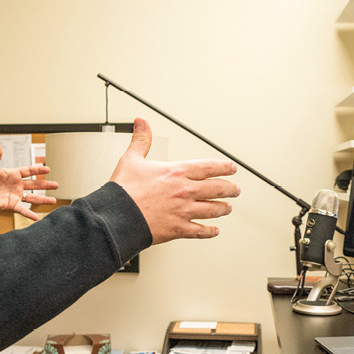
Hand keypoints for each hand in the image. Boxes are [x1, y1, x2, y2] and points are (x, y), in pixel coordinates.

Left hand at [0, 141, 56, 220]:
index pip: (29, 171)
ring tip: (54, 200)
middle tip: (57, 185)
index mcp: (13, 175)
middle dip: (46, 185)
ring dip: (43, 199)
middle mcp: (16, 185)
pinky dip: (29, 214)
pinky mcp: (11, 205)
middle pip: (35, 184)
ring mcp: (15, 196)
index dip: (38, 169)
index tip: (48, 169)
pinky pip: (23, 210)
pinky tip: (37, 217)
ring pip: (32, 198)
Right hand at [110, 118, 239, 244]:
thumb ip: (141, 140)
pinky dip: (210, 231)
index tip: (232, 168)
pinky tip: (214, 231)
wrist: (117, 217)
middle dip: (229, 189)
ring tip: (228, 208)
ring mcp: (183, 211)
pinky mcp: (178, 229)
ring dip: (223, 208)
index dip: (223, 167)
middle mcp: (184, 191)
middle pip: (217, 188)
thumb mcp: (131, 159)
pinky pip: (200, 231)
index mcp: (176, 172)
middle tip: (235, 189)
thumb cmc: (124, 190)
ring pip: (213, 209)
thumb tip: (141, 122)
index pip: (208, 167)